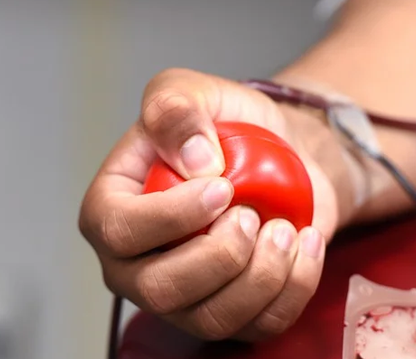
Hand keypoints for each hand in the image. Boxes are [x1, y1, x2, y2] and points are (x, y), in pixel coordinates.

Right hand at [79, 68, 342, 340]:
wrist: (280, 153)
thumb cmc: (227, 125)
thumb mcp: (192, 90)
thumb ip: (175, 108)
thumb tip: (194, 162)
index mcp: (110, 209)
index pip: (119, 231)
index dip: (170, 216)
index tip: (222, 187)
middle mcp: (136, 263)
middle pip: (159, 290)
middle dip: (218, 256)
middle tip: (253, 215)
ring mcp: (183, 296)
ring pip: (210, 318)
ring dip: (260, 276)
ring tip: (284, 229)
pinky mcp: (230, 312)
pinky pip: (257, 325)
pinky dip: (292, 289)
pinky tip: (305, 245)